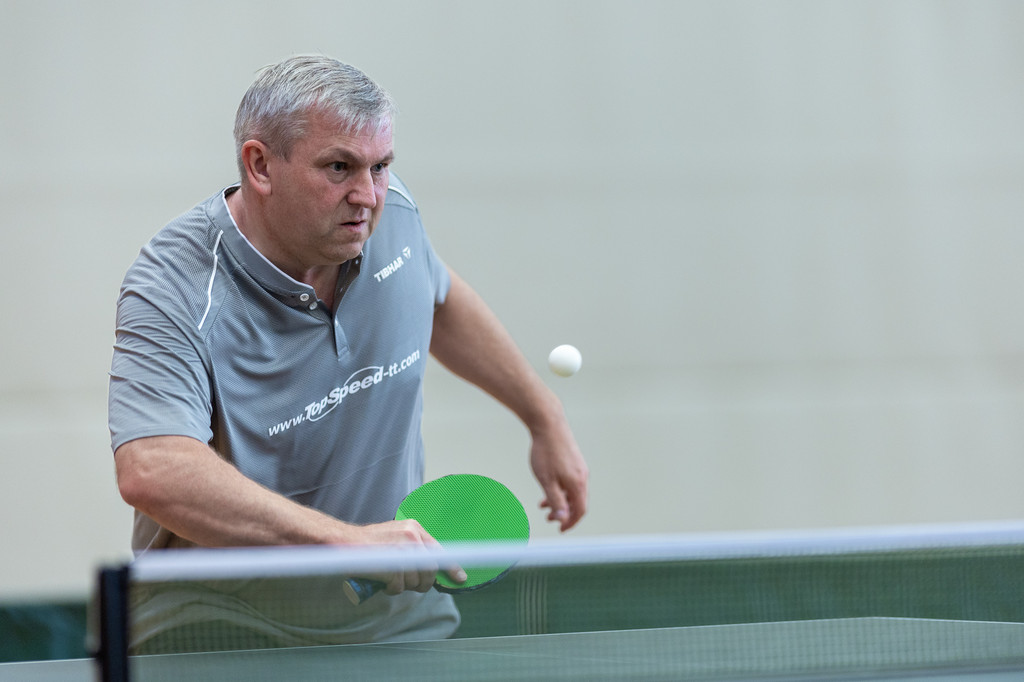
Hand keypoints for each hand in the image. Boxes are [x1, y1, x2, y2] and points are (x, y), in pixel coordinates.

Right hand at [351, 519, 466, 594]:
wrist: (343, 542)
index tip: (460, 578)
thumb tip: (431, 568)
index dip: (451, 567)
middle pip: (430, 570)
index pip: (439, 550)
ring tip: (388, 576)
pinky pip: (399, 587)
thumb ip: (412, 548)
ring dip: (403, 586)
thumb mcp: (395, 537)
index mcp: (413, 527)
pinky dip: (390, 589)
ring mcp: (402, 551)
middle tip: (407, 583)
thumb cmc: (367, 543)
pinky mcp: (392, 566)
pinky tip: (381, 580)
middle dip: (422, 583)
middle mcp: (412, 536)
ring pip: (415, 581)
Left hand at [529, 415, 588, 531]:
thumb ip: (555, 501)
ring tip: (543, 505)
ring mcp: (579, 467)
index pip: (580, 510)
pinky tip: (547, 486)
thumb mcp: (547, 481)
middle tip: (549, 519)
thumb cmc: (546, 452)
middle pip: (577, 501)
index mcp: (578, 483)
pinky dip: (560, 489)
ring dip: (560, 500)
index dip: (571, 522)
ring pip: (572, 491)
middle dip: (564, 513)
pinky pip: (570, 481)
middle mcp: (582, 476)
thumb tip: (563, 518)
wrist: (548, 424)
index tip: (560, 529)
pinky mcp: (574, 460)